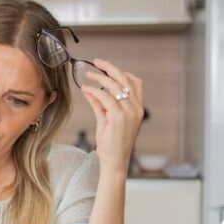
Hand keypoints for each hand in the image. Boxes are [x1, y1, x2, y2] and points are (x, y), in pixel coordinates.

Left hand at [79, 58, 144, 174]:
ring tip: (88, 75)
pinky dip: (94, 91)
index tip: (106, 67)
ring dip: (100, 77)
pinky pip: (105, 97)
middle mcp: (136, 108)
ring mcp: (129, 112)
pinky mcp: (118, 117)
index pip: (135, 82)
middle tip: (96, 62)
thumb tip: (90, 90)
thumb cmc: (111, 143)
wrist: (114, 161)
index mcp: (137, 108)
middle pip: (125, 79)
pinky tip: (86, 89)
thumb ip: (100, 104)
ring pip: (115, 86)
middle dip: (110, 67)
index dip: (121, 72)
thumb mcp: (106, 119)